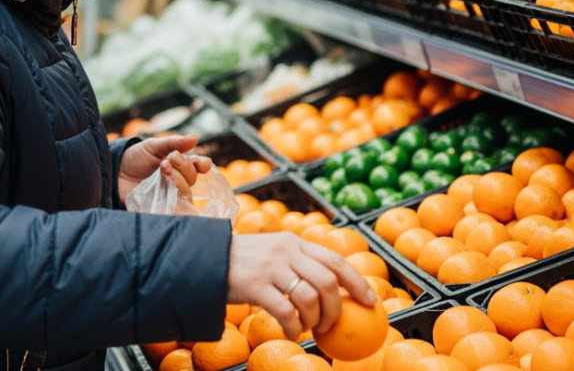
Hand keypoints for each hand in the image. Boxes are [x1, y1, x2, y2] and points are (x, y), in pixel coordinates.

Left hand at [117, 135, 212, 202]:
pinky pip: (176, 209)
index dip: (202, 164)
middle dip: (184, 167)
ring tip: (163, 169)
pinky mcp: (162, 208)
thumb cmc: (134, 159)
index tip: (200, 162)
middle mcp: (177, 181)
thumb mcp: (152, 146)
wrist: (114, 173)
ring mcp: (170, 196)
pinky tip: (167, 190)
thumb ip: (172, 143)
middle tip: (166, 160)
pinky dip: (176, 201)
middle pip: (193, 178)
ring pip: (187, 193)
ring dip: (179, 180)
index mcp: (178, 165)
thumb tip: (194, 138)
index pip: (198, 166)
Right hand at [227, 233, 377, 340]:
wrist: (203, 259)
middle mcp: (286, 251)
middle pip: (327, 282)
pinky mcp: (255, 285)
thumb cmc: (242, 262)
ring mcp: (270, 267)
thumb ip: (298, 262)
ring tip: (307, 328)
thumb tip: (333, 288)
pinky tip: (290, 331)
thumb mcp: (273, 252)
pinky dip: (292, 327)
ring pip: (308, 298)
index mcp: (294, 242)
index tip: (369, 302)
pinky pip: (284, 312)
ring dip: (314, 320)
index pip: (336, 260)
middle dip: (336, 309)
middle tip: (330, 324)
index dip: (358, 283)